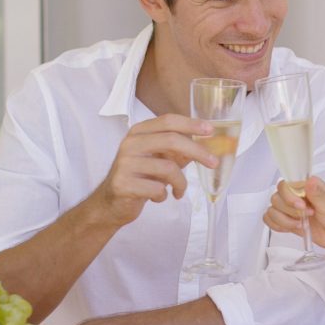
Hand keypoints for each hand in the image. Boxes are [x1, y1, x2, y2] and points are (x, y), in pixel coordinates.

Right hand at [89, 114, 216, 228]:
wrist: (111, 203)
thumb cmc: (139, 178)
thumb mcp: (159, 159)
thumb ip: (178, 150)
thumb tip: (206, 143)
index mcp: (139, 132)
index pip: (168, 121)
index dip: (191, 124)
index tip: (210, 130)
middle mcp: (130, 144)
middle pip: (171, 140)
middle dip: (197, 151)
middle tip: (213, 162)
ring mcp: (125, 164)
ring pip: (168, 168)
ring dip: (180, 183)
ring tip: (178, 190)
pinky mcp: (123, 184)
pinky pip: (157, 189)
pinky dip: (164, 196)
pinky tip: (158, 197)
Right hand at [263, 176, 324, 253]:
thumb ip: (317, 195)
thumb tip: (309, 182)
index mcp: (306, 186)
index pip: (285, 184)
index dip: (288, 196)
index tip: (301, 206)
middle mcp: (296, 195)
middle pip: (276, 197)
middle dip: (288, 210)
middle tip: (305, 216)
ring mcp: (290, 208)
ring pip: (272, 209)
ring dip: (284, 220)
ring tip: (300, 224)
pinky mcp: (288, 220)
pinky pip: (271, 220)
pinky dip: (277, 225)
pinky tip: (291, 227)